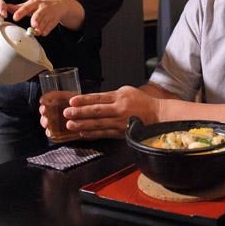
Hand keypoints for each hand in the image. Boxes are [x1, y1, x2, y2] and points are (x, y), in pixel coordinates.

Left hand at [8, 0, 77, 35]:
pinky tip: (42, 30)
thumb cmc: (41, 5)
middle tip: (34, 26)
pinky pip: (47, 30)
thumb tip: (6, 7)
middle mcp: (42, 8)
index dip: (20, 12)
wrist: (59, 5)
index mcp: (35, 3)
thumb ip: (19, 7)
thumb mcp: (31, 4)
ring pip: (42, 25)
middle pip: (38, 16)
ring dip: (38, 30)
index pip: (26, 7)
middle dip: (36, 21)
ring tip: (36, 30)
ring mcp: (49, 15)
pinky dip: (43, 32)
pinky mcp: (54, 22)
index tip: (15, 17)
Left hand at [38, 86, 160, 138]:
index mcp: (120, 96)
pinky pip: (104, 133)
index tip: (72, 101)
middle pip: (96, 111)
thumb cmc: (141, 102)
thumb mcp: (127, 92)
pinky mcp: (121, 132)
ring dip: (83, 125)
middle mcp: (119, 109)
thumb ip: (110, 96)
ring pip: (98, 124)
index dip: (84, 100)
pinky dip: (93, 134)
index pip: (98, 98)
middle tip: (67, 113)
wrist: (157, 115)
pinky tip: (83, 134)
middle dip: (80, 112)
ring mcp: (120, 122)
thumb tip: (92, 99)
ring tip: (71, 125)